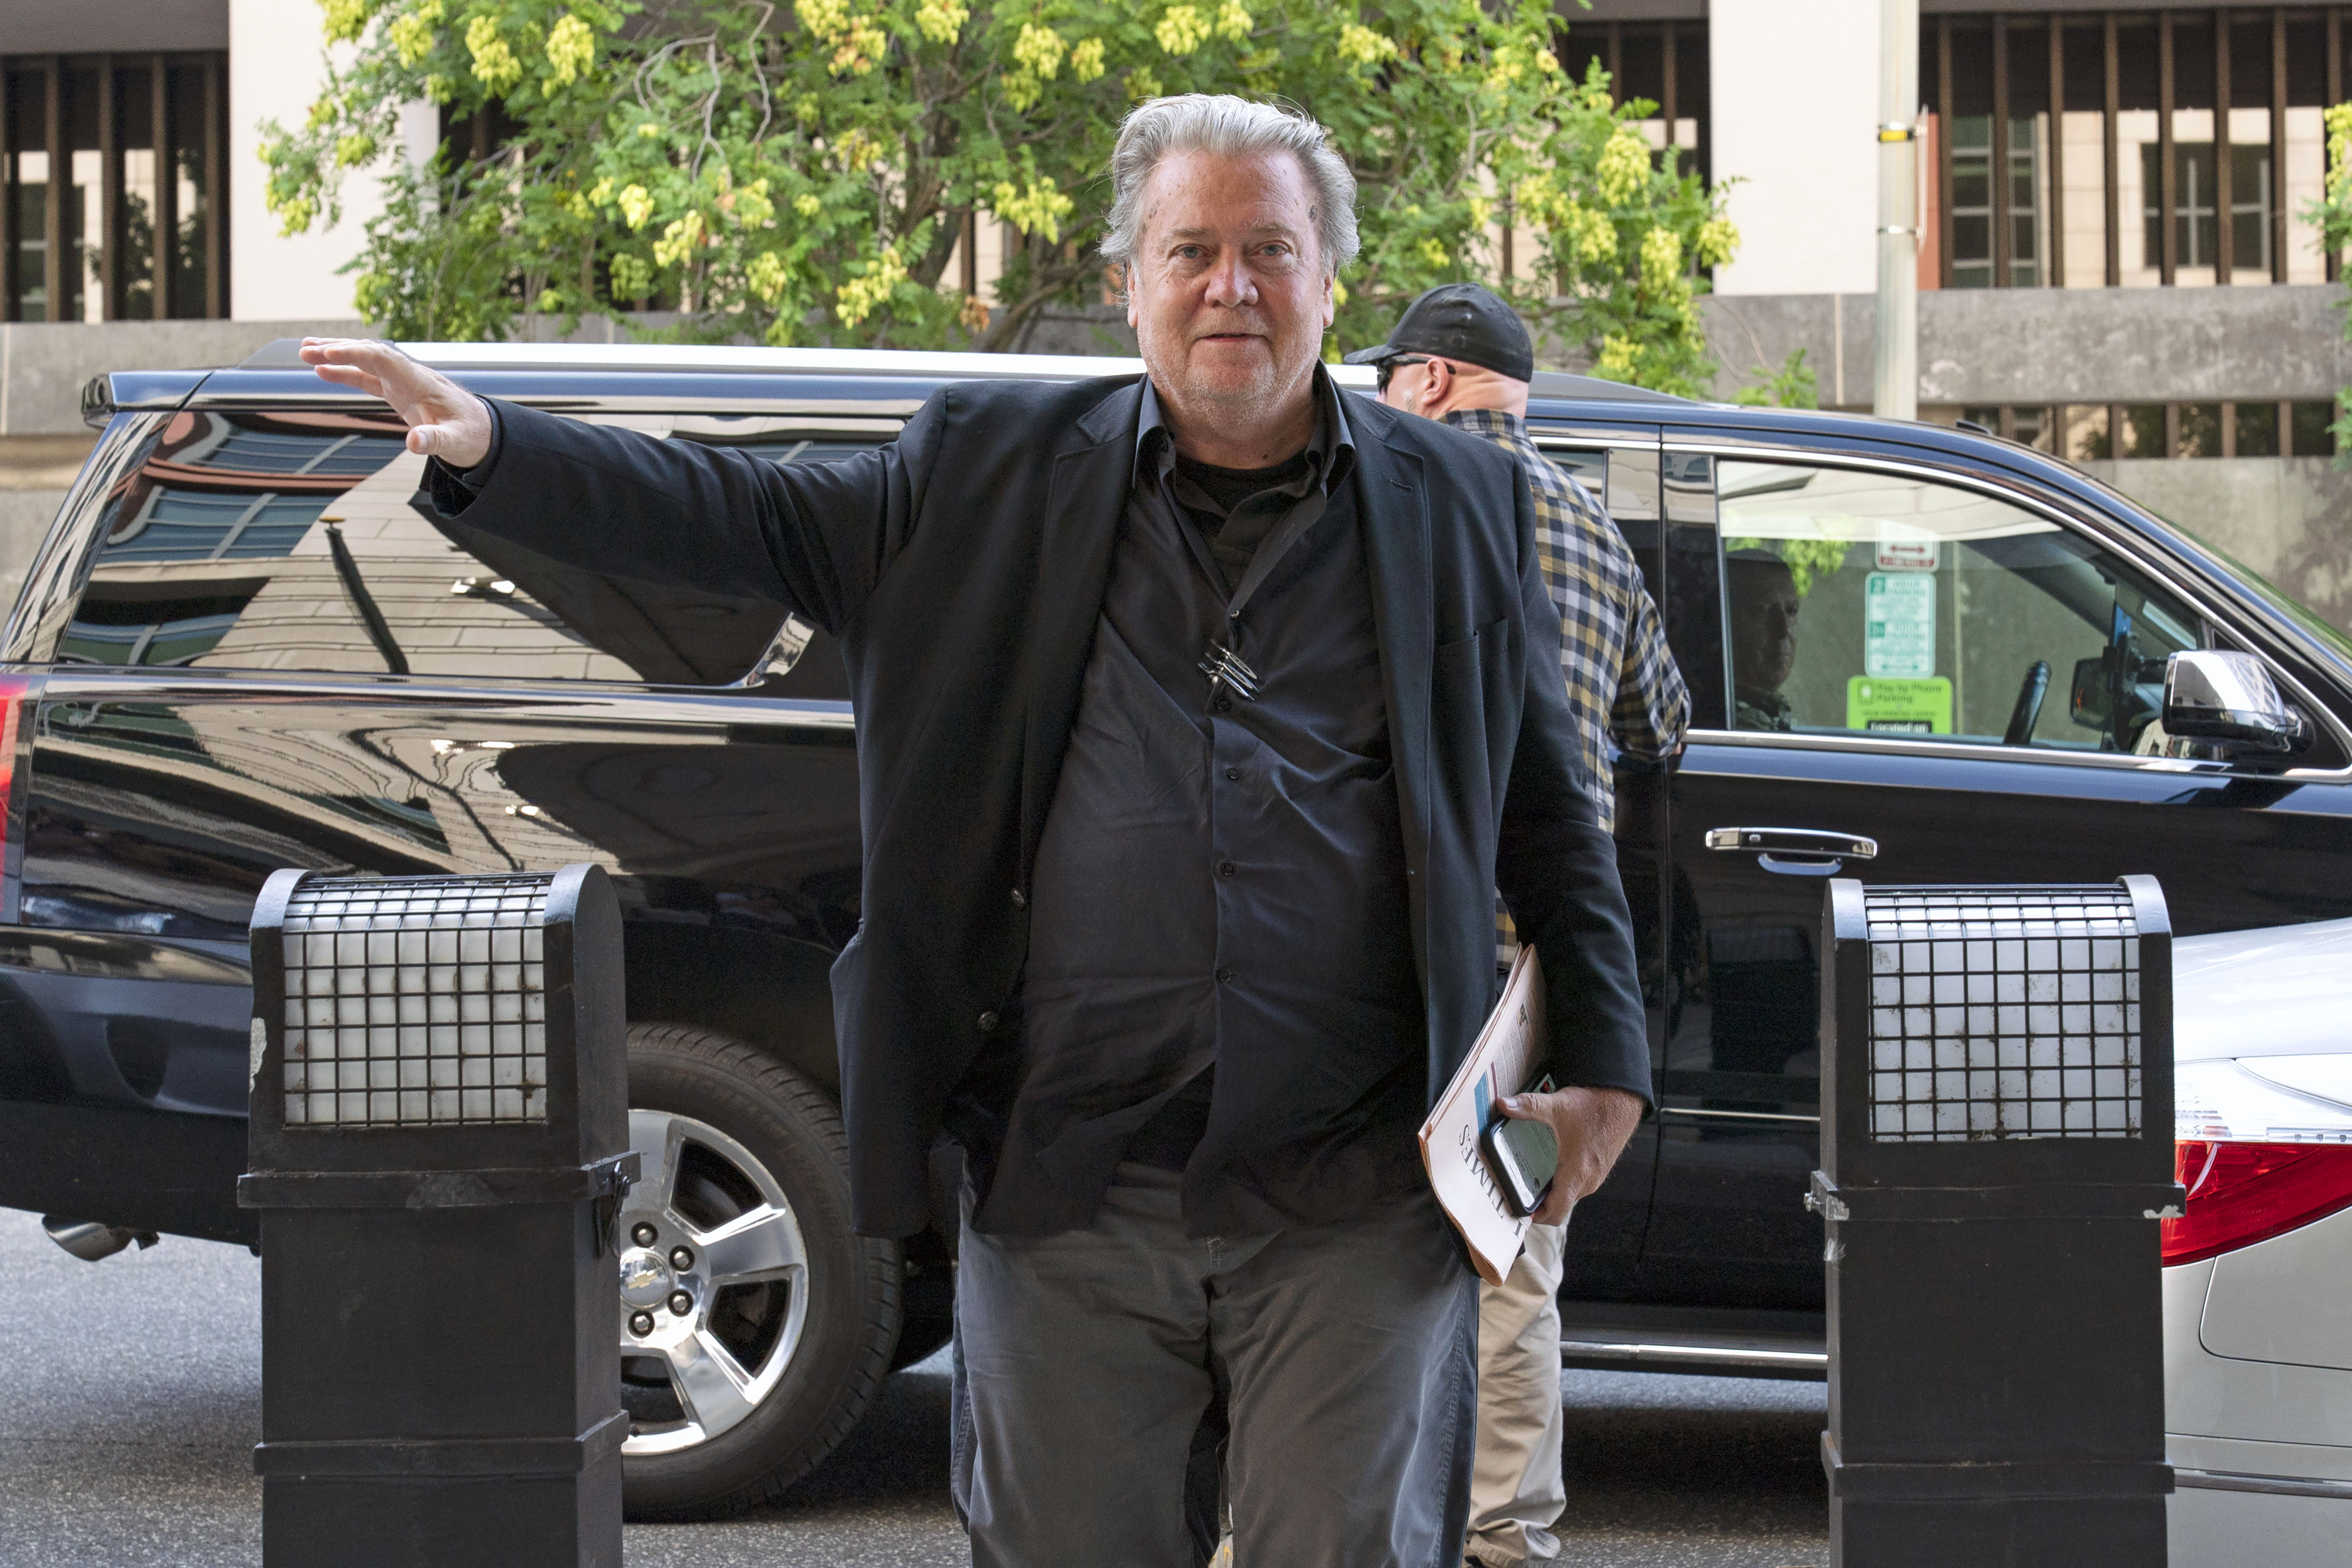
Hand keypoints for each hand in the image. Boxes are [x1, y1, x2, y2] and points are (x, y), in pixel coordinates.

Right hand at [299, 338, 493, 469]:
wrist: (483, 431)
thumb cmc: (471, 435)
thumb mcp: (456, 442)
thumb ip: (435, 440)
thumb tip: (413, 442)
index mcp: (421, 382)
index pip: (385, 359)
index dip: (357, 353)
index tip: (330, 352)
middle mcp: (409, 376)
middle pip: (370, 354)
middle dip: (339, 349)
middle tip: (305, 349)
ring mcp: (402, 382)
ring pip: (365, 362)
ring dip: (336, 356)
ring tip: (304, 351)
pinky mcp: (398, 392)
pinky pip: (367, 377)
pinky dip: (345, 373)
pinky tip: (321, 371)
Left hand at [1498, 1084, 1643, 1224]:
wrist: (1623, 1101)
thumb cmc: (1596, 1107)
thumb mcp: (1558, 1105)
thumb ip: (1529, 1106)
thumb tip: (1503, 1105)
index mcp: (1576, 1173)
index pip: (1556, 1212)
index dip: (1536, 1217)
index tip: (1519, 1210)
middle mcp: (1587, 1181)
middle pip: (1559, 1206)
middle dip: (1538, 1203)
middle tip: (1518, 1190)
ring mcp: (1594, 1177)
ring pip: (1568, 1195)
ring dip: (1552, 1192)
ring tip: (1531, 1179)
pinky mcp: (1597, 1169)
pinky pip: (1577, 1185)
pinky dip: (1563, 1182)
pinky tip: (1552, 1165)